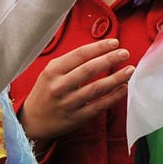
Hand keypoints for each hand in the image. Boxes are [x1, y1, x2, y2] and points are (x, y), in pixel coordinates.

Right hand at [16, 38, 132, 151]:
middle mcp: (59, 86)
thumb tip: (99, 51)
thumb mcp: (50, 72)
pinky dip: (113, 96)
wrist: (33, 120)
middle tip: (125, 53)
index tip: (114, 42)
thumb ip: (70, 62)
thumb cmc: (45, 92)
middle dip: (110, 59)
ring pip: (97, 88)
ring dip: (116, 78)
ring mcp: (68, 103)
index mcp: (53, 71)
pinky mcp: (77, 117)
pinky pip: (99, 105)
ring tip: (129, 70)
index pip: (79, 54)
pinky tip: (123, 88)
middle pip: (89, 69)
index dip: (99, 47)